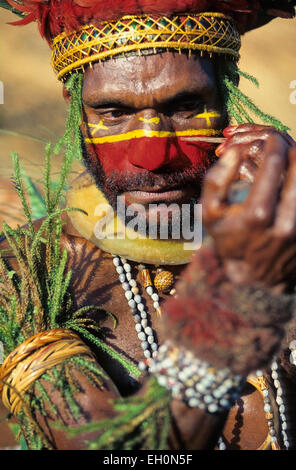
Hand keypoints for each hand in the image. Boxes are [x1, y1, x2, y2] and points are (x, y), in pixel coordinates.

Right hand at [202, 124, 295, 289]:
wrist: (255, 276)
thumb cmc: (230, 241)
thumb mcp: (210, 215)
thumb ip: (216, 180)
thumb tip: (233, 152)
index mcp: (258, 213)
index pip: (274, 163)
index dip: (272, 142)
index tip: (268, 137)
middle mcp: (286, 220)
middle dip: (291, 147)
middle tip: (282, 143)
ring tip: (290, 156)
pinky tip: (292, 176)